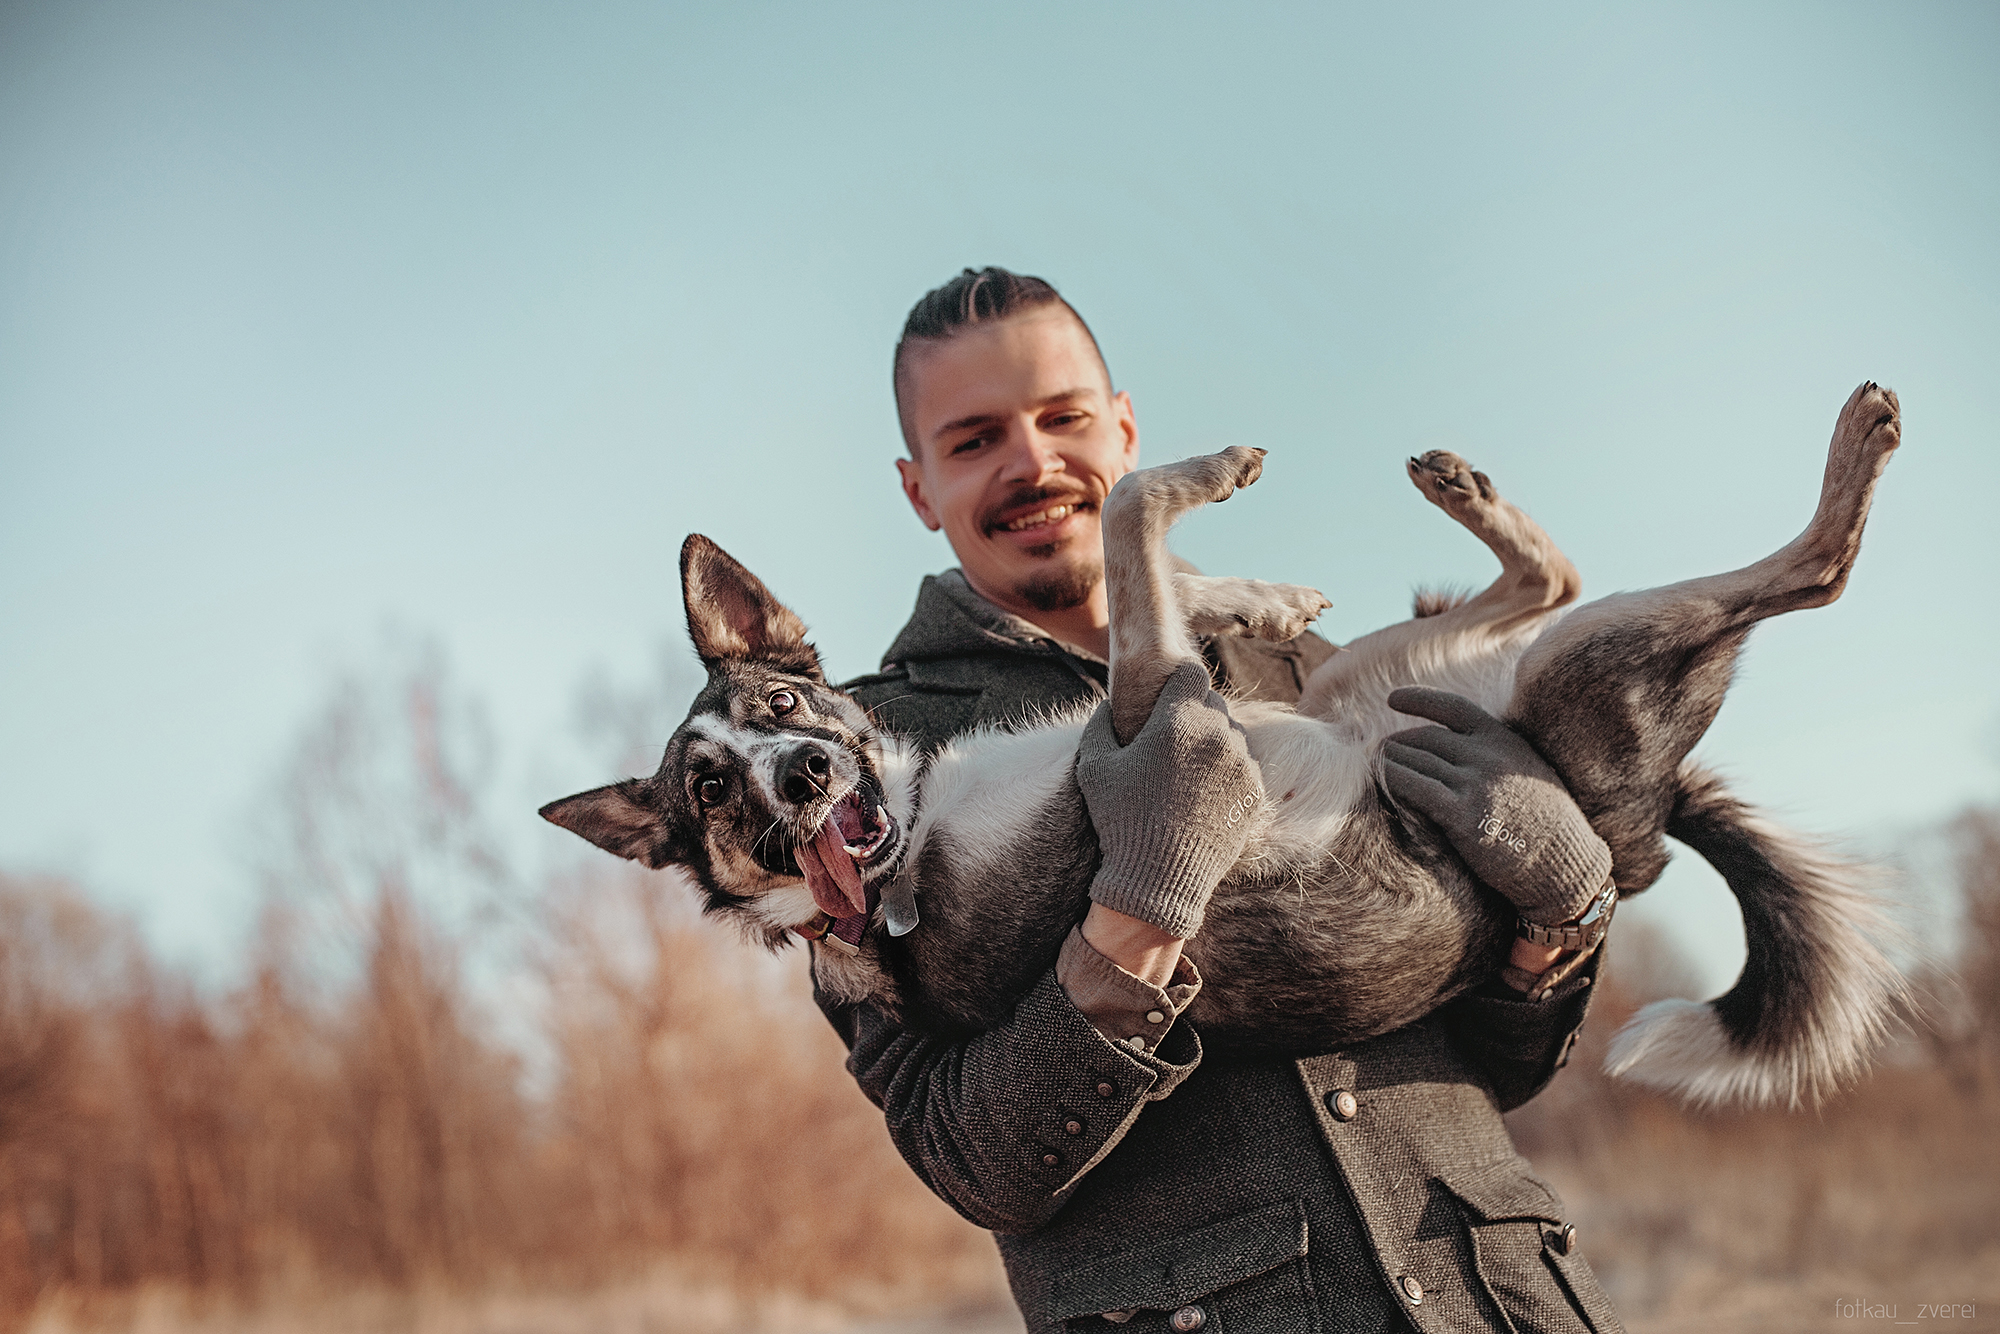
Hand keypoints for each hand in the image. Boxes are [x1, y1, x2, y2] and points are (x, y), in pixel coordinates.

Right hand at [1075, 660, 1262, 939]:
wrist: (1159, 880)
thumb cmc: (1121, 821)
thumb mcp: (1095, 768)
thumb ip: (1099, 724)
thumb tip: (1109, 704)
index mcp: (1179, 721)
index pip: (1192, 672)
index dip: (1177, 681)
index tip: (1166, 696)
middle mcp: (1218, 735)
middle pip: (1214, 701)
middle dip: (1193, 712)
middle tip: (1172, 738)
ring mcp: (1243, 764)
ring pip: (1232, 733)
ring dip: (1213, 741)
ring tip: (1187, 770)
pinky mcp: (1255, 792)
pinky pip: (1245, 765)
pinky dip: (1228, 771)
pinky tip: (1203, 793)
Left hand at [1381, 686, 1610, 925]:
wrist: (1565, 865)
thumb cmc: (1548, 826)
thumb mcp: (1529, 772)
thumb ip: (1496, 754)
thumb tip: (1457, 747)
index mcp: (1505, 740)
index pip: (1453, 707)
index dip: (1419, 699)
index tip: (1393, 699)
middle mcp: (1488, 754)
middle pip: (1426, 738)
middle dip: (1398, 744)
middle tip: (1378, 752)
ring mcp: (1475, 782)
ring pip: (1414, 760)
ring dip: (1388, 763)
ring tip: (1375, 768)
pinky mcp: (1462, 814)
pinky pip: (1414, 788)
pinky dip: (1392, 782)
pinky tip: (1382, 786)